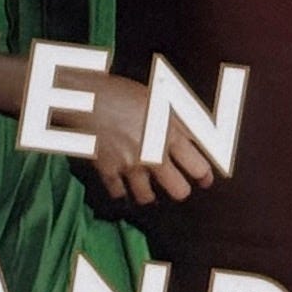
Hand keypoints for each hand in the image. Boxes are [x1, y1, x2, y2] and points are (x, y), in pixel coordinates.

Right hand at [84, 71, 212, 204]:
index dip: (204, 176)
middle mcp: (153, 155)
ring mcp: (130, 166)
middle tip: (176, 184)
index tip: (204, 179)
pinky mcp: (108, 171)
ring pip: (147, 198)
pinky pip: (119, 194)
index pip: (198, 167)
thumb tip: (202, 138)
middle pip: (179, 191)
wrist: (88, 96)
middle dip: (180, 189)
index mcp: (169, 135)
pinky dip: (121, 191)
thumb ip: (182, 122)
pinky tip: (123, 186)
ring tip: (149, 190)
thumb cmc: (125, 93)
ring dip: (149, 194)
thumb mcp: (161, 100)